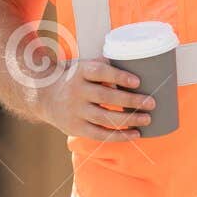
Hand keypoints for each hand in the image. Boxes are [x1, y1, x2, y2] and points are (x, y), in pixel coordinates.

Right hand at [32, 58, 155, 141]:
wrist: (45, 97)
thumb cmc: (74, 79)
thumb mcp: (83, 66)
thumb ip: (104, 64)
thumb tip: (135, 60)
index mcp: (80, 72)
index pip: (100, 72)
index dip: (119, 77)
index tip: (138, 82)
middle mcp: (76, 91)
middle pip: (106, 97)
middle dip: (131, 101)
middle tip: (151, 103)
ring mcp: (75, 111)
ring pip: (105, 118)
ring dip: (129, 120)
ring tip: (147, 119)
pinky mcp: (76, 128)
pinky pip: (100, 134)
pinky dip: (119, 136)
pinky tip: (135, 134)